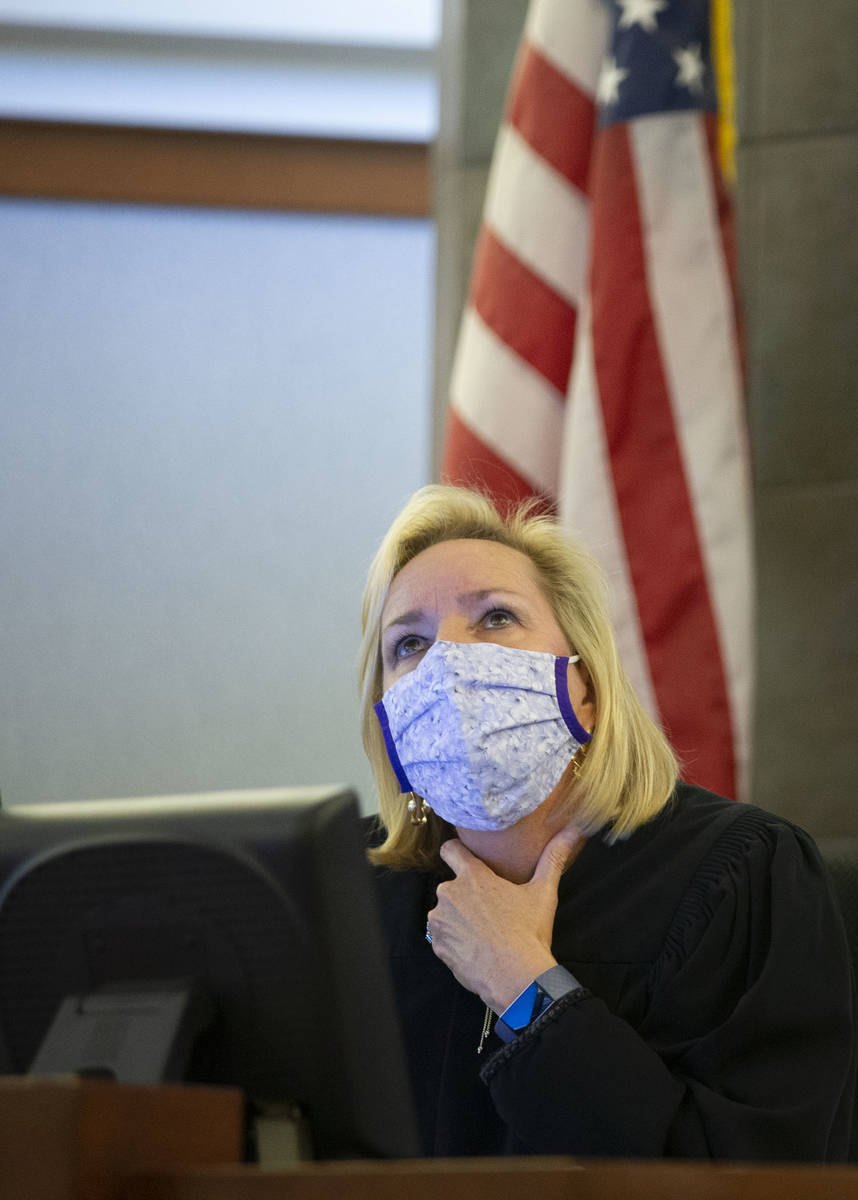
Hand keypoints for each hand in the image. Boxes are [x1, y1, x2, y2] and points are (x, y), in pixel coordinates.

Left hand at [427, 826, 581, 1012]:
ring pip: (446, 913)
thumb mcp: (543, 892)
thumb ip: (553, 858)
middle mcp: (449, 894)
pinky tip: (475, 949)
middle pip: (451, 886)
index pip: (450, 850)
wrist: (514, 977)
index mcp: (472, 876)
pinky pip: (443, 938)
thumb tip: (573, 830)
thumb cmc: (528, 932)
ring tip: (482, 932)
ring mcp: (440, 921)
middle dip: (465, 895)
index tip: (467, 861)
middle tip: (488, 909)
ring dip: (458, 918)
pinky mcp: (437, 946)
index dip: (457, 853)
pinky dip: (455, 941)